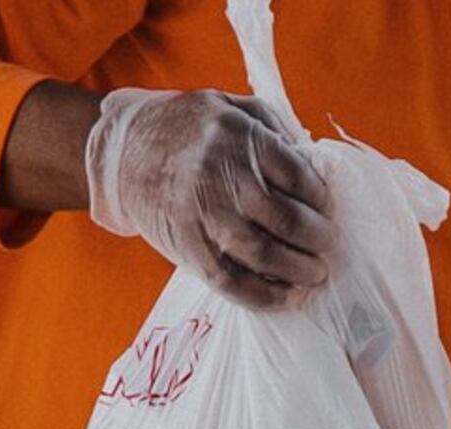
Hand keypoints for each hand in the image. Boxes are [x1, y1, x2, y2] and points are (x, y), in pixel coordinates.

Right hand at [83, 87, 335, 311]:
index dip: (320, 199)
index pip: (297, 176)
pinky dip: (263, 296)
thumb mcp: (230, 108)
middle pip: (285, 218)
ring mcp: (201, 214)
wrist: (123, 152)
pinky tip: (285, 299)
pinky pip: (229, 280)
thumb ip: (273, 131)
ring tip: (314, 275)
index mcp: (238, 136)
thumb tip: (315, 169)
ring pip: (262, 253)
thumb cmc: (188, 130)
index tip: (327, 210)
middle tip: (327, 247)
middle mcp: (220, 175)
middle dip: (317, 239)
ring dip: (297, 271)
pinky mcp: (186, 245)